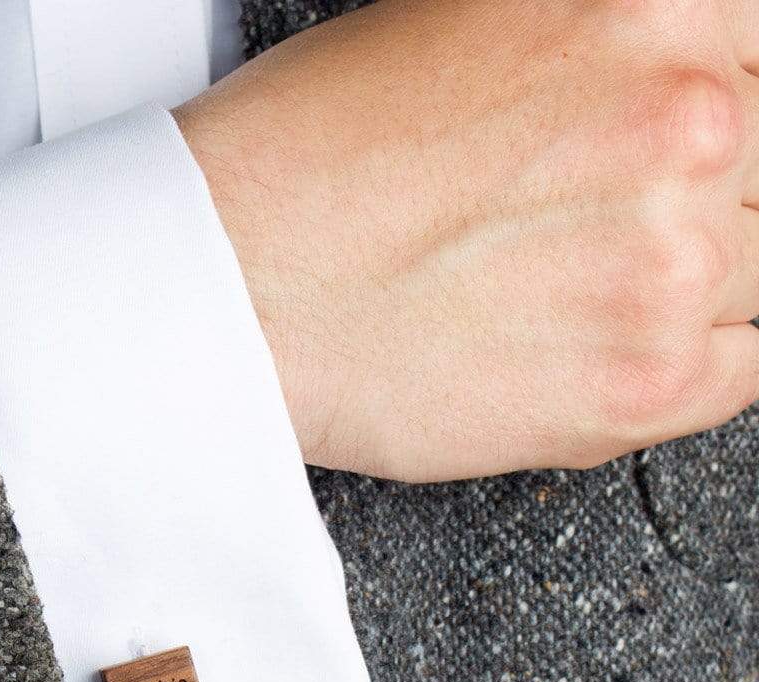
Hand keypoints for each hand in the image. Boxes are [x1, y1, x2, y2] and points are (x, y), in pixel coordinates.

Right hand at [175, 0, 758, 481]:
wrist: (231, 294)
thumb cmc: (310, 166)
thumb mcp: (466, 28)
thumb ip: (607, 49)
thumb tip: (685, 81)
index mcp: (647, 2)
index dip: (732, 98)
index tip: (699, 143)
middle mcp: (683, 122)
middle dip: (713, 189)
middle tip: (611, 222)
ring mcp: (671, 265)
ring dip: (706, 277)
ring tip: (595, 285)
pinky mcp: (644, 388)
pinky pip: (750, 369)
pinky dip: (702, 356)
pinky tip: (617, 338)